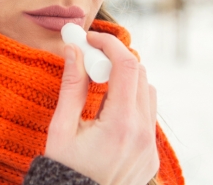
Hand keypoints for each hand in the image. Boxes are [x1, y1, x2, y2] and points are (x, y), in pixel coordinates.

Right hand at [45, 31, 159, 184]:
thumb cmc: (63, 172)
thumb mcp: (61, 129)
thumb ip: (71, 86)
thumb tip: (74, 50)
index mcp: (120, 125)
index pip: (126, 67)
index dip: (109, 45)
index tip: (90, 39)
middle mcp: (142, 135)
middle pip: (141, 75)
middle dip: (116, 60)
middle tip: (90, 59)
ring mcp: (150, 148)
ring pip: (149, 94)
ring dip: (127, 82)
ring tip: (98, 88)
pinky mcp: (151, 157)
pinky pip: (148, 118)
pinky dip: (132, 105)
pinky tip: (108, 114)